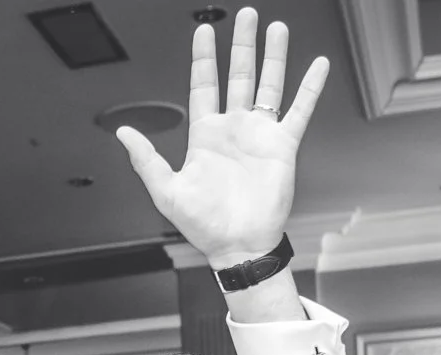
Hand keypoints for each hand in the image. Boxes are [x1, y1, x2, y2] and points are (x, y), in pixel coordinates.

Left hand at [116, 8, 329, 267]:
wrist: (238, 246)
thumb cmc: (204, 225)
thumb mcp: (166, 191)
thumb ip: (146, 159)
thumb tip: (124, 133)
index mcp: (205, 136)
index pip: (204, 85)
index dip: (204, 58)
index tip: (204, 31)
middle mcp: (233, 129)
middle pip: (238, 75)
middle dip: (242, 45)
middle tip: (246, 16)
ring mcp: (259, 135)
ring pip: (268, 85)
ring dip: (272, 57)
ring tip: (276, 29)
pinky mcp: (282, 147)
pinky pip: (297, 111)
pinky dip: (308, 89)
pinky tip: (316, 66)